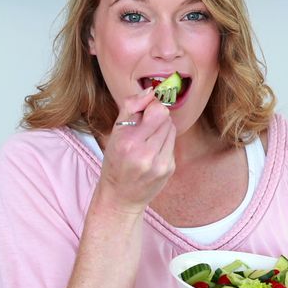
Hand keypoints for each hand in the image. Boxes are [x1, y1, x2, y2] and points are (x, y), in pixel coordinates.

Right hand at [96, 87, 176, 213]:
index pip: (156, 110)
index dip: (151, 106)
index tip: (143, 111)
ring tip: (148, 140)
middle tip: (144, 127)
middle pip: (165, 117)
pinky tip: (153, 152)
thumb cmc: (115, 162)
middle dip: (156, 117)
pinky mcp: (169, 169)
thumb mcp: (115, 133)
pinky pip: (172, 143)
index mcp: (128, 142)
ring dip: (162, 129)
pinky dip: (164, 143)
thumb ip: (131, 107)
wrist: (120, 197)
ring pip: (171, 128)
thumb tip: (151, 90)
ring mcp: (159, 163)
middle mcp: (144, 153)